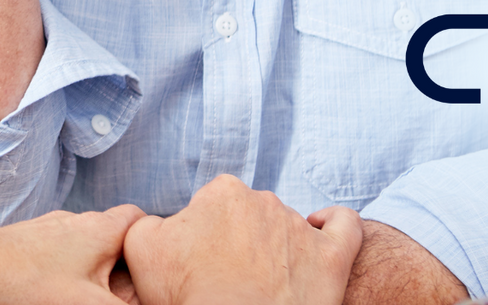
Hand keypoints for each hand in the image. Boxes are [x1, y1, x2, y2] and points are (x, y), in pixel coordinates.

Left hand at [0, 205, 147, 304]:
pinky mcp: (23, 244)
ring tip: (88, 295)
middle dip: (123, 264)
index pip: (140, 219)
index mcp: (99, 228)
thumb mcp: (93, 304)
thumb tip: (149, 301)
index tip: (157, 269)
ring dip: (93, 271)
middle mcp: (73, 221)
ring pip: (83, 246)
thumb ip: (127, 304)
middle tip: (124, 294)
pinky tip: (55, 292)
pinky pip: (56, 255)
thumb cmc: (28, 287)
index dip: (152, 242)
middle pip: (112, 236)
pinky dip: (65, 272)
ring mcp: (46, 230)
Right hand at [121, 175, 361, 304]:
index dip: (203, 234)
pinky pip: (345, 226)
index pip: (211, 205)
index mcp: (222, 193)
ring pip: (288, 225)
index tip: (200, 262)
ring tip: (264, 281)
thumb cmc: (189, 294)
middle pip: (249, 214)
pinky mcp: (333, 257)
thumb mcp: (141, 249)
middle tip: (228, 277)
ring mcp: (302, 229)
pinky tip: (320, 235)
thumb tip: (163, 222)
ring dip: (277, 245)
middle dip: (239, 239)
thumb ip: (146, 221)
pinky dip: (335, 225)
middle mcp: (264, 202)